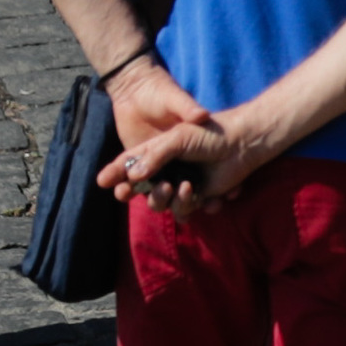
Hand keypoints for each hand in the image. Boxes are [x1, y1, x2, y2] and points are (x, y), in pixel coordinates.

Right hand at [103, 111, 269, 216]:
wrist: (243, 143)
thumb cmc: (210, 134)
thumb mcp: (179, 137)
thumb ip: (155, 155)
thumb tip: (134, 175)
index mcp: (155, 152)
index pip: (128, 164)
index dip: (115, 174)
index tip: (102, 181)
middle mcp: (164, 170)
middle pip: (143, 191)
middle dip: (150, 193)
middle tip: (164, 186)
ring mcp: (180, 184)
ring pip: (162, 204)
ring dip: (174, 200)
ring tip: (189, 187)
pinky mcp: (198, 196)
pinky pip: (186, 211)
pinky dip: (195, 205)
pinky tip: (208, 196)